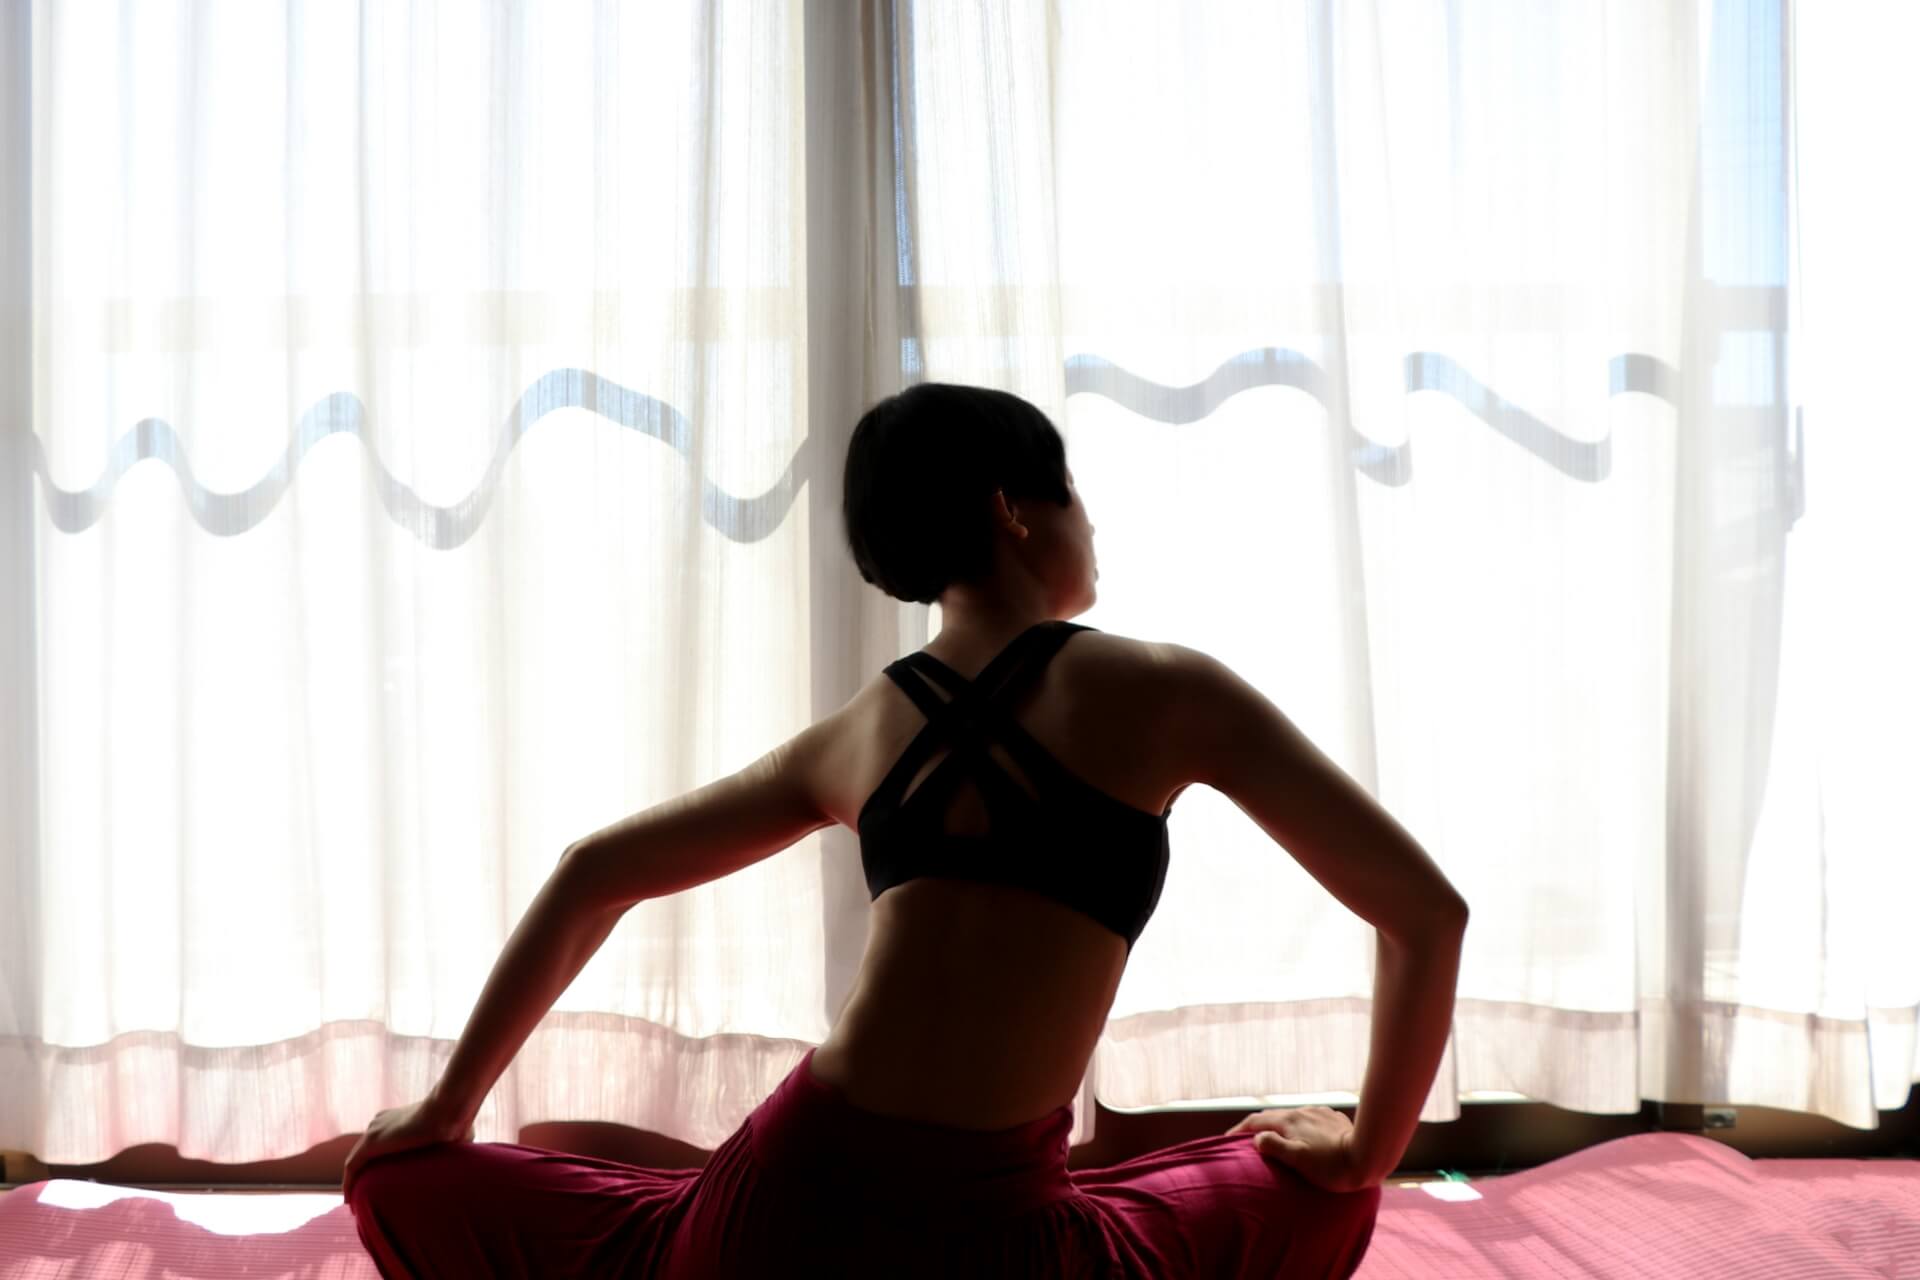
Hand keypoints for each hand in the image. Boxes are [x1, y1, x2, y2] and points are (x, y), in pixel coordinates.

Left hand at [342, 1095, 473, 1199]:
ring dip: (355, 1180)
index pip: (382, 1142)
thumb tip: (464, 1159)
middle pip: (366, 1152)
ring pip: (357, 1160)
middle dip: (364, 1173)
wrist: (448, 1111)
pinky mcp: (371, 1143)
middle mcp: (380, 1123)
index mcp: (397, 1119)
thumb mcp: (452, 1134)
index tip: (383, 1180)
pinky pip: (352, 1167)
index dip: (379, 1162)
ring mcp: (374, 1131)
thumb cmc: (456, 1121)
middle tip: (367, 1194)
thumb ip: (449, 1144)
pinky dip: (349, 1182)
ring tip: (356, 1202)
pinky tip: (350, 1200)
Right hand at [1225, 1106, 1375, 1193]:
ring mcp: (1318, 1113)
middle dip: (1258, 1127)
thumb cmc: (1331, 1166)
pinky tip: (1305, 1137)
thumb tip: (1256, 1138)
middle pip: (1273, 1117)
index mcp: (1289, 1121)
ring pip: (1292, 1118)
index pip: (1256, 1121)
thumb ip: (1274, 1146)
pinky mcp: (1333, 1118)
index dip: (1239, 1130)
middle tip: (1247, 1141)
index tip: (1226, 1140)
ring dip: (1280, 1127)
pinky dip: (1299, 1127)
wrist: (1368, 1157)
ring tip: (1277, 1141)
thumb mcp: (1298, 1160)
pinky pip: (1309, 1120)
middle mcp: (1301, 1111)